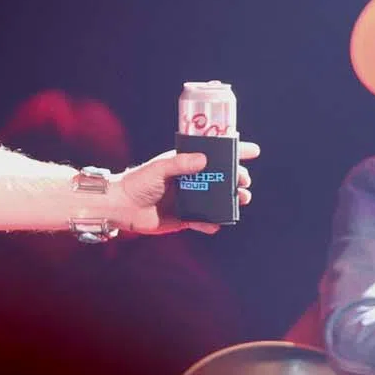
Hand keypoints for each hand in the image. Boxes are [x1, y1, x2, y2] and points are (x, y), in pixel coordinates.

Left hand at [111, 141, 259, 235]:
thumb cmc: (137, 181)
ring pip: (218, 200)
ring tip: (241, 200)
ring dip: (232, 200)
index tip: (254, 151)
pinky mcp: (185, 219)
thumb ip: (181, 164)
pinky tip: (216, 223)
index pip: (214, 154)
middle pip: (222, 178)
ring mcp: (190, 199)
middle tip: (244, 181)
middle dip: (238, 178)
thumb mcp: (159, 168)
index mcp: (186, 163)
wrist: (121, 206)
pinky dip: (212, 223)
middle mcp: (191, 180)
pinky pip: (204, 222)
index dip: (235, 152)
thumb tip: (205, 158)